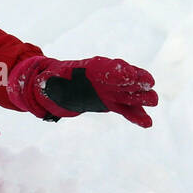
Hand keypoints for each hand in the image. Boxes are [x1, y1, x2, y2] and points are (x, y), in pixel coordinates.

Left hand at [8, 55, 157, 127]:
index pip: (109, 69)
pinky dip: (137, 116)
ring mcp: (112, 91)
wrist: (60, 88)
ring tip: (153, 102)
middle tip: (147, 85)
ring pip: (130, 94)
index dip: (119, 71)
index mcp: (92, 69)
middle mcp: (106, 79)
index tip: (128, 75)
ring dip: (142, 98)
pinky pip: (127, 110)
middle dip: (136, 81)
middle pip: (125, 79)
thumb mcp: (49, 81)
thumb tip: (40, 83)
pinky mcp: (113, 103)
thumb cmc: (55, 82)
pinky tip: (147, 123)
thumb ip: (49, 82)